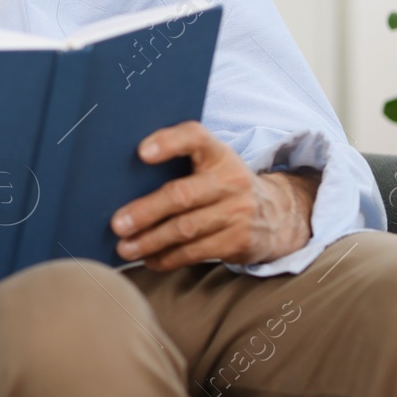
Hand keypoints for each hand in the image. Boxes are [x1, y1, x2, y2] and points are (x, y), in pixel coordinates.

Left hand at [111, 121, 319, 270]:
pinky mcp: (239, 241)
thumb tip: (122, 180)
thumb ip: (180, 165)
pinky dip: (168, 258)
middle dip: (145, 211)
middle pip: (182, 195)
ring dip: (150, 241)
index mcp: (219, 153)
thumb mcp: (212, 165)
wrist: (278, 214)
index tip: (141, 152)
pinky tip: (149, 260)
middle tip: (117, 224)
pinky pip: (196, 252)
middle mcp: (231, 180)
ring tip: (125, 248)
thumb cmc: (223, 186)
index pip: (195, 137)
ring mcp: (238, 212)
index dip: (168, 142)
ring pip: (186, 229)